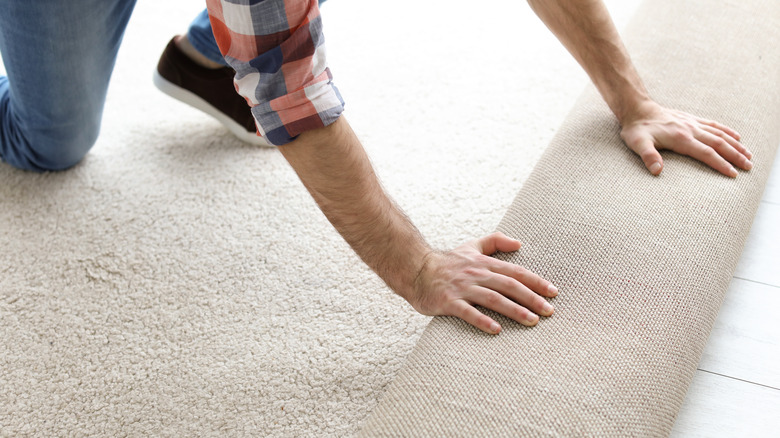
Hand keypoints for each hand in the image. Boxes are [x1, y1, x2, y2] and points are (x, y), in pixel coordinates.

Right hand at [407, 232, 557, 334]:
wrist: (414, 269)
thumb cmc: (446, 262)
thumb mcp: (471, 246)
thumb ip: (495, 241)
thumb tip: (519, 242)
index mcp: (484, 263)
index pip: (515, 272)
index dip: (535, 281)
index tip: (553, 292)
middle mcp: (476, 274)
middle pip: (509, 286)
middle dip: (531, 298)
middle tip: (549, 311)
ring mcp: (462, 288)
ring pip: (493, 299)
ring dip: (514, 310)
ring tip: (532, 321)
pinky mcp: (448, 301)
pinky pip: (467, 312)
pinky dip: (482, 320)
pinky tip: (497, 330)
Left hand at [619, 101, 751, 176]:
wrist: (637, 109)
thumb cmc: (636, 129)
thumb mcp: (638, 144)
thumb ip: (648, 156)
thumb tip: (657, 171)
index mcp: (681, 138)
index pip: (706, 153)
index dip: (721, 164)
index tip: (733, 174)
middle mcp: (691, 130)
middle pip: (719, 144)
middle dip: (735, 156)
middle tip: (749, 167)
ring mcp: (692, 123)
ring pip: (720, 134)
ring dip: (736, 145)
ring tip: (749, 155)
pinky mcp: (691, 119)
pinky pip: (714, 125)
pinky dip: (727, 131)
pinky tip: (736, 137)